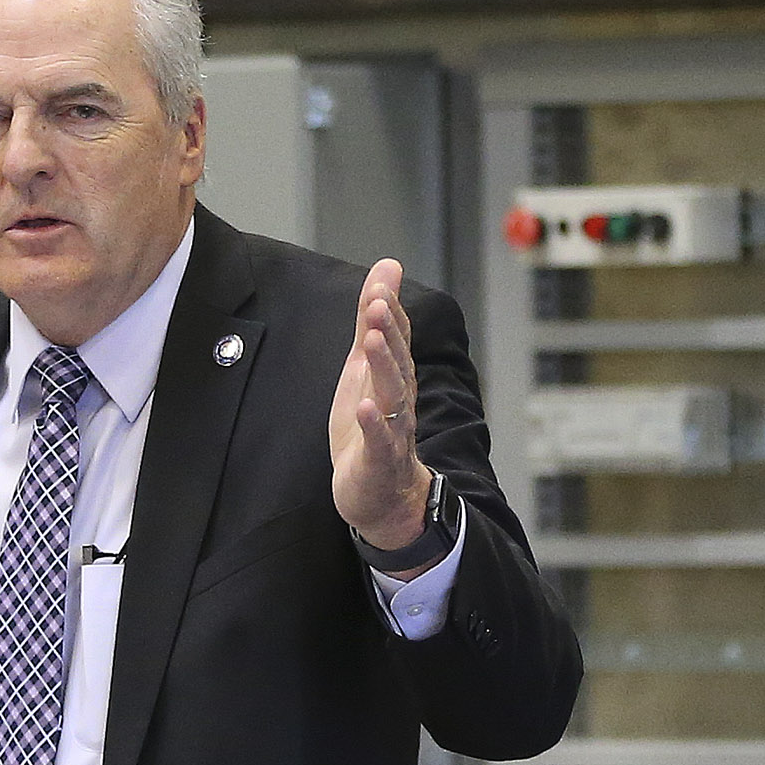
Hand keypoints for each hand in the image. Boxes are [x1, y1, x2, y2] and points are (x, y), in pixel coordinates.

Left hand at [331, 257, 436, 567]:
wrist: (383, 496)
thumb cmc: (373, 425)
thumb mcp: (365, 367)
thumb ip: (372, 321)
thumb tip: (387, 268)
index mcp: (396, 376)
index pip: (397, 337)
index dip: (389, 310)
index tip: (380, 282)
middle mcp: (400, 399)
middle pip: (397, 359)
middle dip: (388, 330)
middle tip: (377, 302)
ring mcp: (392, 429)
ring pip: (392, 394)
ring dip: (383, 365)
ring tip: (371, 339)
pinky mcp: (379, 460)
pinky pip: (379, 440)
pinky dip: (373, 423)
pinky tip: (365, 406)